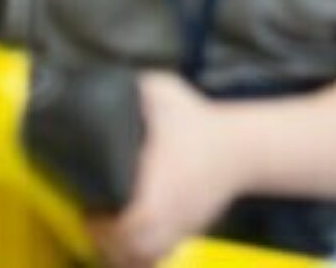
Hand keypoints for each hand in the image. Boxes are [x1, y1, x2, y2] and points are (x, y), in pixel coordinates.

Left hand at [89, 74, 241, 267]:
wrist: (245, 145)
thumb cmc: (201, 123)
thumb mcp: (164, 94)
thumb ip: (133, 90)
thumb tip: (97, 85)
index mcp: (158, 192)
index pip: (124, 229)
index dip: (101, 226)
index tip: (91, 208)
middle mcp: (168, 218)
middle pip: (129, 253)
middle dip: (105, 242)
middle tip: (95, 219)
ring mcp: (180, 228)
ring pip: (143, 260)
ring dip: (122, 253)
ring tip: (109, 233)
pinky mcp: (189, 232)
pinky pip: (158, 258)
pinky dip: (141, 257)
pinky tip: (132, 242)